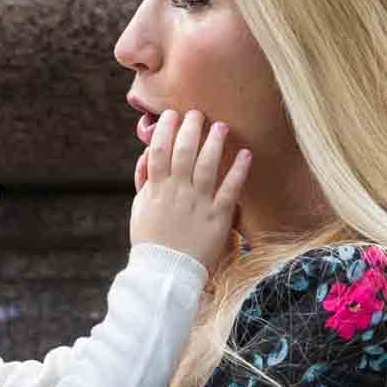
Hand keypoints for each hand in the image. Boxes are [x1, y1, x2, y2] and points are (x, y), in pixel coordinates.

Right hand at [129, 109, 249, 272]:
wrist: (166, 272)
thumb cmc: (152, 239)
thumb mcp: (140, 208)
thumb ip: (144, 180)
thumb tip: (147, 154)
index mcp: (156, 189)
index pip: (159, 151)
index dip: (165, 130)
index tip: (171, 115)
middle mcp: (177, 193)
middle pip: (184, 152)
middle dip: (191, 129)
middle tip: (198, 113)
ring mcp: (198, 204)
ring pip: (207, 166)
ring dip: (214, 143)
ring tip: (221, 126)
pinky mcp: (218, 218)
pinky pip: (230, 190)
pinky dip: (238, 171)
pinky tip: (245, 154)